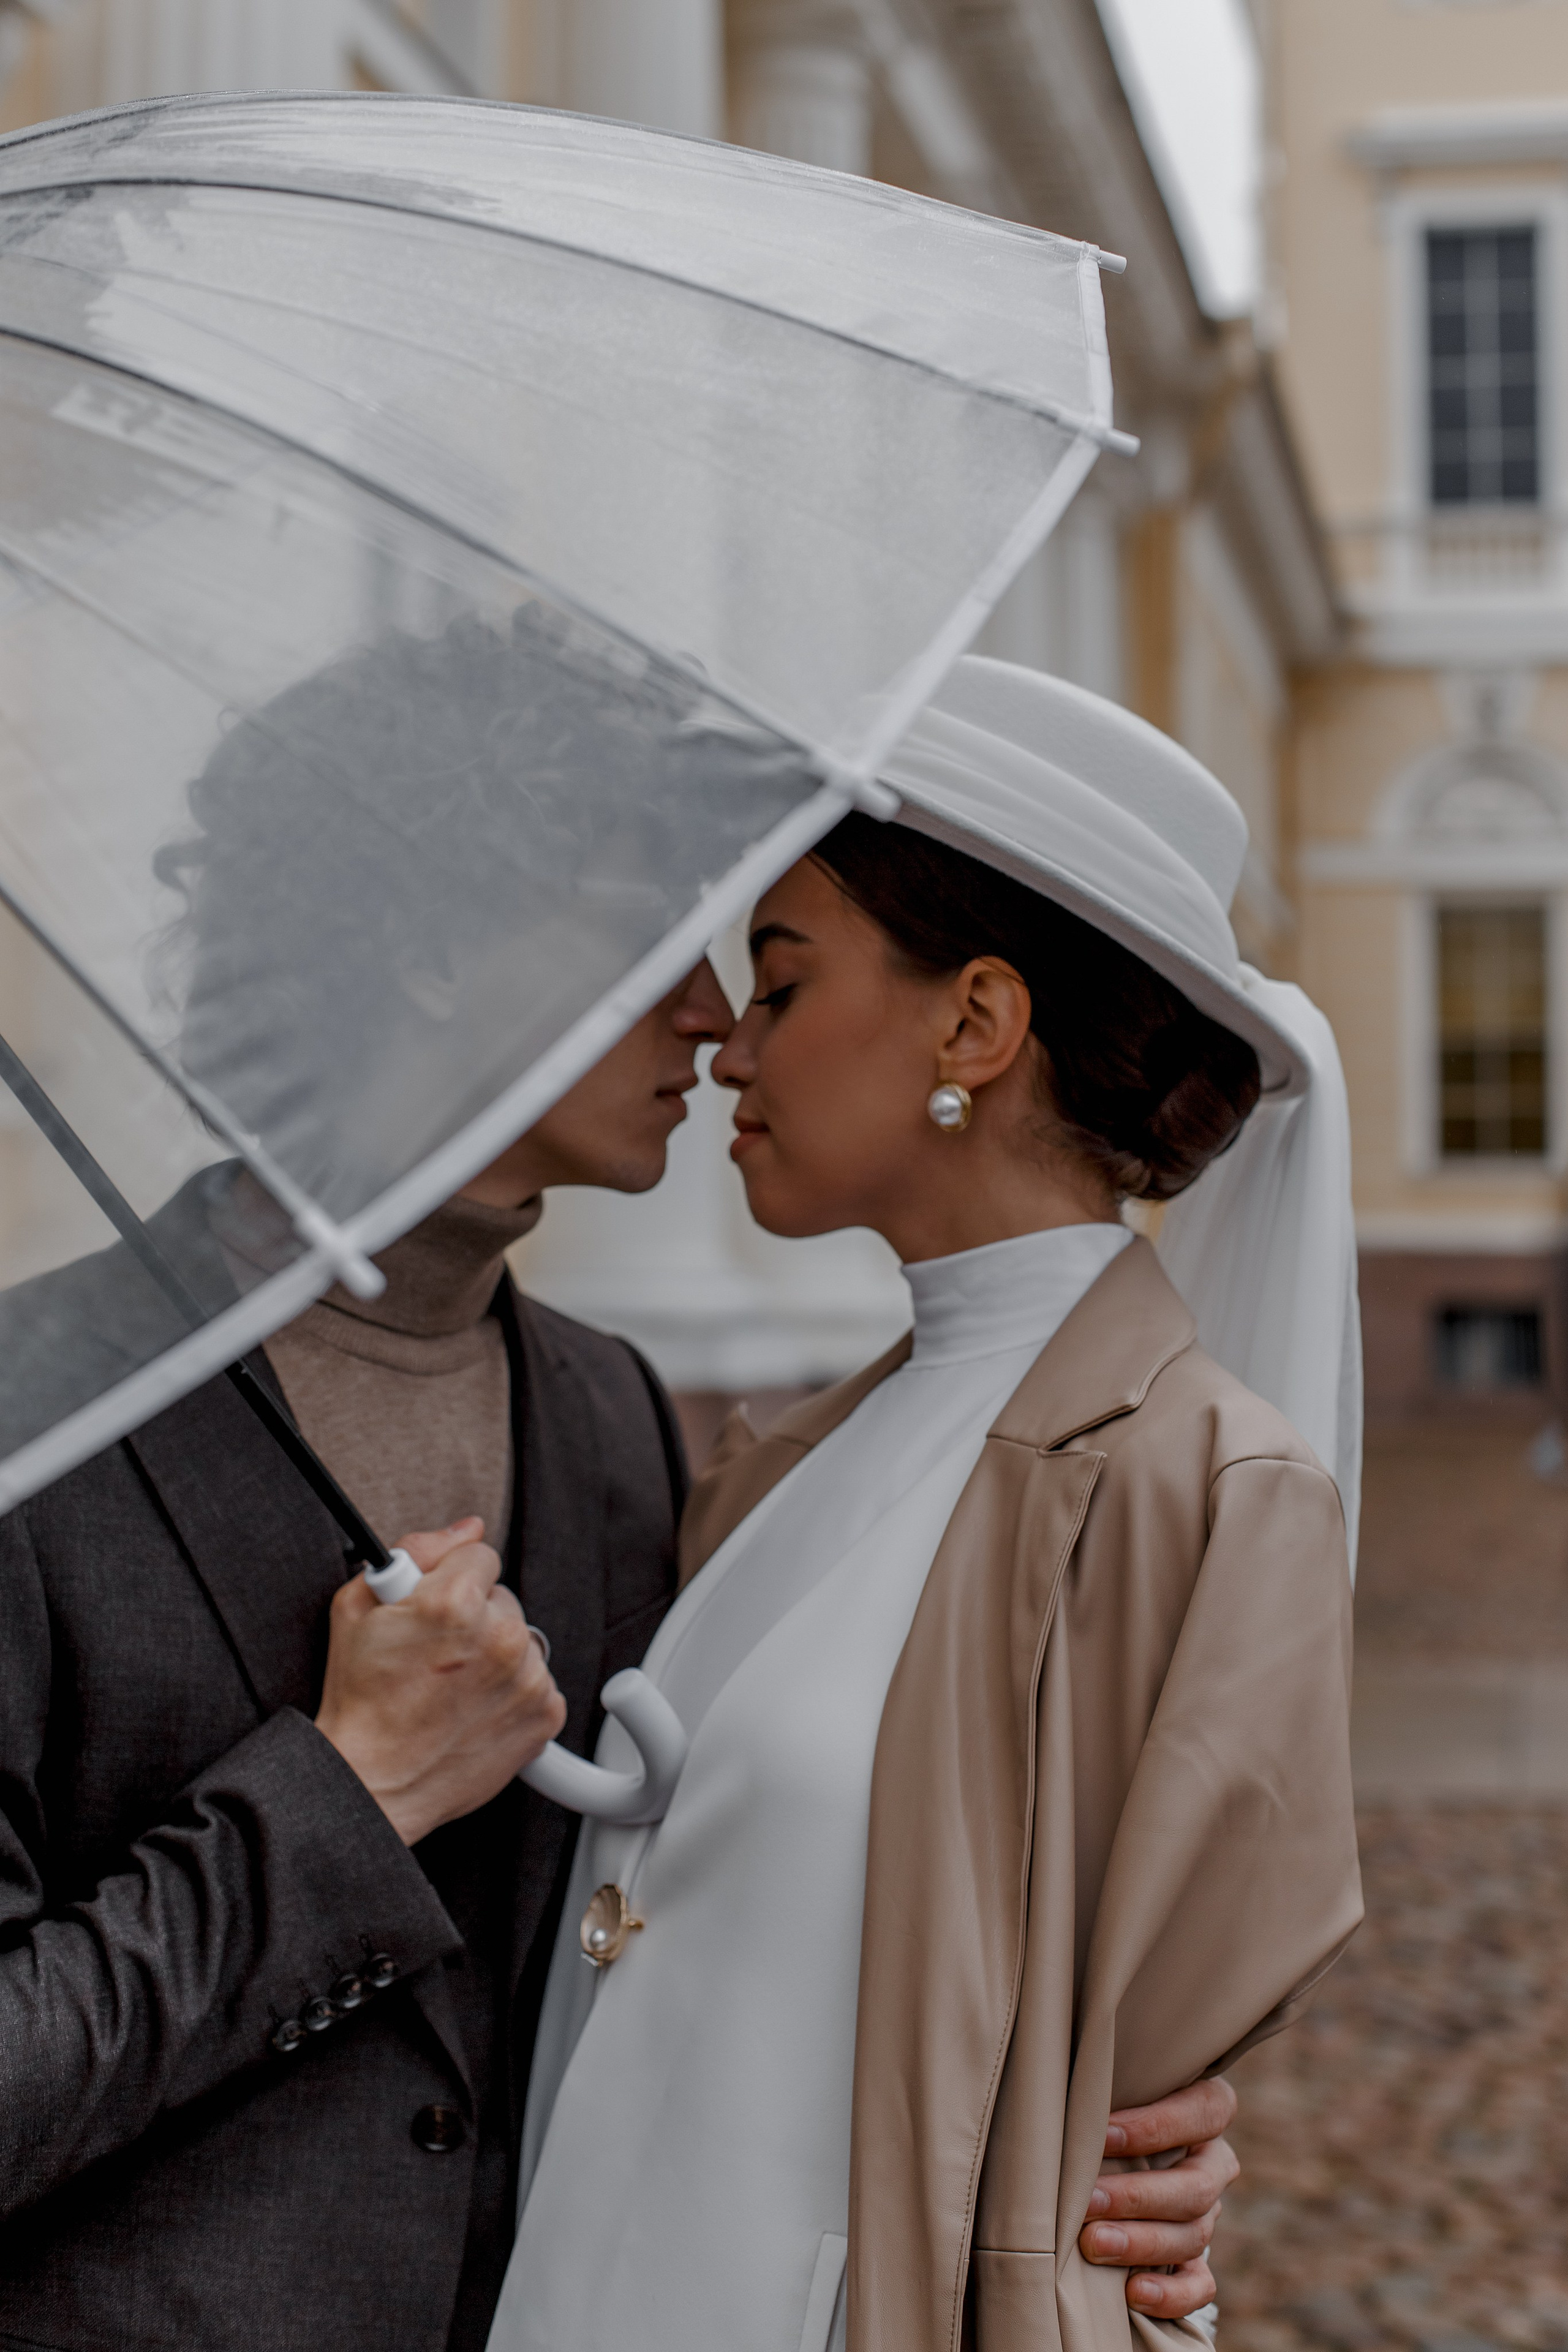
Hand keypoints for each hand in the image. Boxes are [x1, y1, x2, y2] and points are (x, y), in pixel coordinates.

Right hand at [315, 1519, 565, 1845]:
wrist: (372, 1784)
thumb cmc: (360, 1701)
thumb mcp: (358, 1608)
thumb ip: (416, 1551)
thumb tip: (467, 1528)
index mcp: (455, 1602)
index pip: (479, 1554)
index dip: (449, 1581)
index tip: (432, 1610)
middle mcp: (500, 1637)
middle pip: (502, 1599)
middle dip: (474, 1617)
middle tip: (435, 1655)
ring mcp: (527, 1679)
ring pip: (520, 1639)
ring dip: (494, 1655)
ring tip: (451, 1686)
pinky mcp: (544, 1715)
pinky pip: (537, 1681)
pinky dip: (512, 1692)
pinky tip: (473, 1708)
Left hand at [1078, 2076, 1238, 2319]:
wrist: (1111, 2159)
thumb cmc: (1104, 2115)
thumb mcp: (1115, 2098)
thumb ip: (1108, 2103)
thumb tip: (1069, 2112)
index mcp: (1206, 2112)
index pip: (1204, 2113)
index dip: (1157, 2126)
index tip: (1103, 2135)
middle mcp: (1213, 2164)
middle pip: (1195, 2186)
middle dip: (1137, 2197)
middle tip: (1089, 2202)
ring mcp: (1209, 2215)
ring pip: (1193, 2235)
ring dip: (1142, 2243)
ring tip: (1093, 2244)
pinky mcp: (1198, 2262)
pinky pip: (1201, 2285)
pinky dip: (1171, 2294)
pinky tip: (1133, 2292)